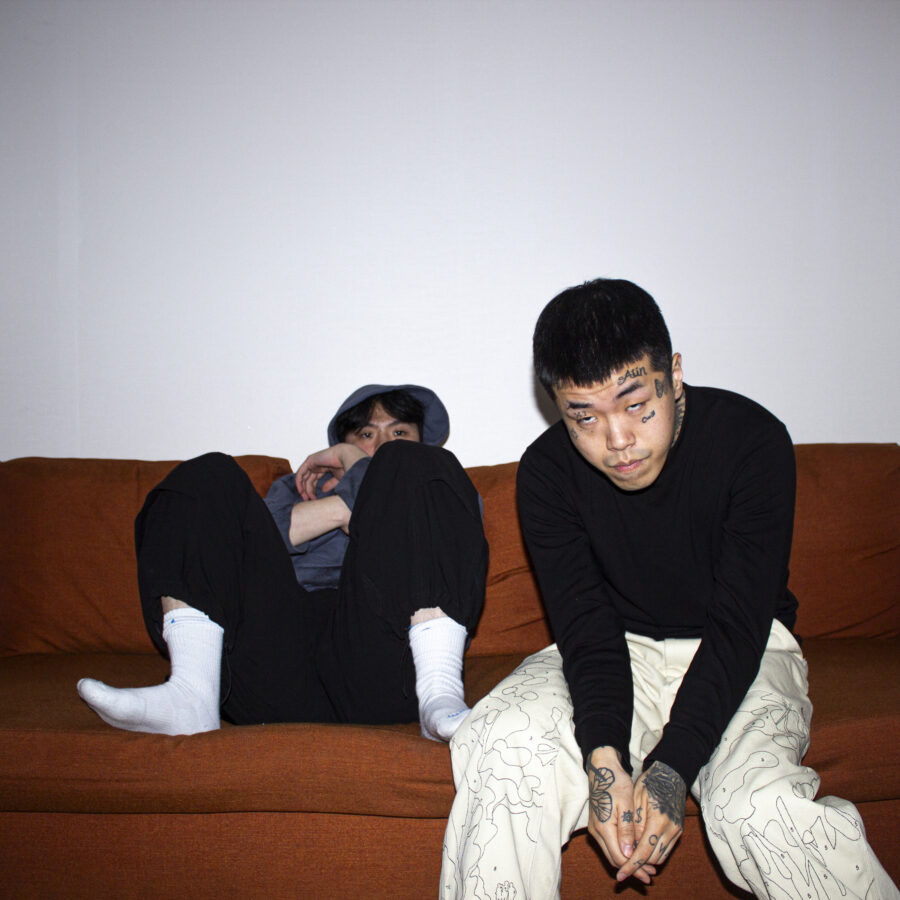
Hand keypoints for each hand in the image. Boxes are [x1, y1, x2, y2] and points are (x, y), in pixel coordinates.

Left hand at [295, 444, 366, 499]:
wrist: (347, 457)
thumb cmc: (347, 465)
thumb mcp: (338, 478)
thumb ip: (330, 484)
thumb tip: (323, 490)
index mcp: (325, 467)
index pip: (314, 480)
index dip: (313, 490)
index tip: (314, 500)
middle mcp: (318, 465)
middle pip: (309, 480)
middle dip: (308, 491)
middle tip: (308, 500)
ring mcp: (313, 462)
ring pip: (304, 477)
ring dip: (303, 488)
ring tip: (306, 498)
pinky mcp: (310, 461)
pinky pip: (300, 473)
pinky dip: (299, 482)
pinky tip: (301, 490)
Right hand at [586, 747, 656, 885]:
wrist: (602, 768)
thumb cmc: (616, 782)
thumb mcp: (625, 804)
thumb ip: (626, 830)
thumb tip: (629, 853)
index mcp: (604, 827)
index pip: (619, 857)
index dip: (635, 868)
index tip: (649, 873)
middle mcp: (596, 831)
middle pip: (614, 859)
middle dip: (632, 868)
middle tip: (650, 874)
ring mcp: (595, 828)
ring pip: (611, 853)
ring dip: (627, 861)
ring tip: (645, 866)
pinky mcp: (598, 825)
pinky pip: (609, 845)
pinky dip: (622, 852)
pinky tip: (634, 852)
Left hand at [616, 761, 684, 883]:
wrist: (670, 774)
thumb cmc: (649, 783)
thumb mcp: (635, 800)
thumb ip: (633, 825)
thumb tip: (627, 848)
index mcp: (658, 820)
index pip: (643, 851)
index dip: (631, 865)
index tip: (620, 874)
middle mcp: (670, 829)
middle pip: (652, 859)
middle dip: (638, 866)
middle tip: (622, 868)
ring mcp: (676, 831)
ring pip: (660, 857)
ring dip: (646, 860)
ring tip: (630, 858)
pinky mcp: (678, 831)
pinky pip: (666, 851)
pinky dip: (653, 854)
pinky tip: (641, 849)